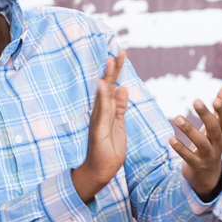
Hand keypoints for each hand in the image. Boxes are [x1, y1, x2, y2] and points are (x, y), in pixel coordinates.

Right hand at [72, 51, 128, 202]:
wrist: (100, 170)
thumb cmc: (108, 149)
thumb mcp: (119, 125)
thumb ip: (121, 107)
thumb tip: (123, 88)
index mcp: (107, 110)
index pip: (113, 86)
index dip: (117, 71)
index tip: (121, 54)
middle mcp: (101, 112)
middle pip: (108, 86)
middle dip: (114, 69)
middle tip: (118, 51)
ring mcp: (98, 119)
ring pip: (104, 94)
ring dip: (108, 77)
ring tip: (111, 60)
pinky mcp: (98, 129)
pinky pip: (102, 110)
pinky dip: (103, 97)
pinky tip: (104, 85)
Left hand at [169, 79, 221, 200]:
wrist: (208, 175)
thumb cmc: (212, 142)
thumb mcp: (218, 124)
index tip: (216, 99)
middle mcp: (217, 143)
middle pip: (214, 128)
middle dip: (206, 115)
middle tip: (195, 100)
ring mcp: (208, 156)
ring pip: (201, 143)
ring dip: (189, 130)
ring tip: (177, 118)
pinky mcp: (197, 165)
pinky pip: (189, 157)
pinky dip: (180, 148)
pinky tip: (170, 139)